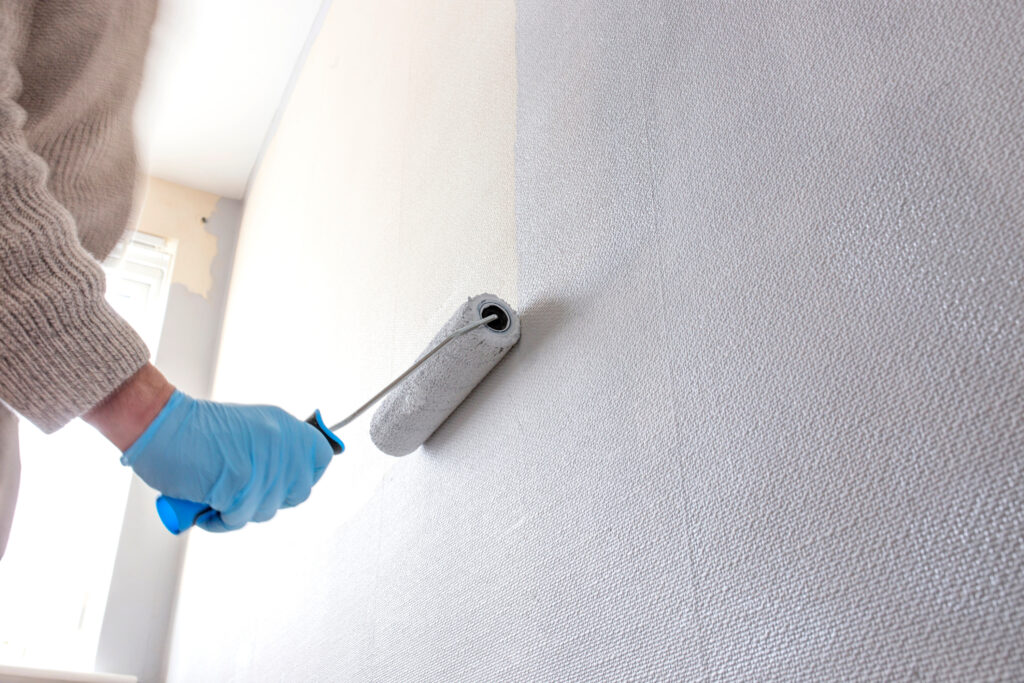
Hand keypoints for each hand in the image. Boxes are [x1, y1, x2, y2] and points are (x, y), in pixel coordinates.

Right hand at [118, 390, 334, 530]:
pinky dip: (219, 521)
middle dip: (271, 500)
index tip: (288, 482)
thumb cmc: (195, 433)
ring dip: (240, 512)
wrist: (159, 425)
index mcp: (284, 424)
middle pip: (299, 492)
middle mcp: (280, 441)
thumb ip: (274, 450)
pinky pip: (237, 519)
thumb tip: (288, 480)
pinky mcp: (240, 483)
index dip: (306, 475)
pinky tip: (206, 504)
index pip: (321, 456)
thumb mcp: (249, 429)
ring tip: (217, 494)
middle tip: (243, 492)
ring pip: (267, 510)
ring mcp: (263, 462)